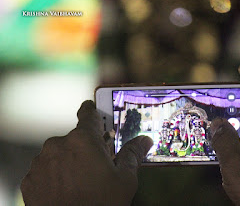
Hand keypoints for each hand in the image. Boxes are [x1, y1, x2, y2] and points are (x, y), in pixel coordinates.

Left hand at [20, 100, 152, 205]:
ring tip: (81, 182)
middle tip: (97, 165)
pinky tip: (67, 190)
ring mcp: (41, 163)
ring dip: (70, 162)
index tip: (92, 108)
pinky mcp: (30, 180)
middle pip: (75, 139)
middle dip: (86, 148)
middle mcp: (58, 145)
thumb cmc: (102, 204)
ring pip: (60, 154)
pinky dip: (56, 175)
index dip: (92, 110)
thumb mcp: (125, 179)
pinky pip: (46, 170)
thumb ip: (133, 154)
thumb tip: (145, 140)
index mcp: (83, 140)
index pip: (87, 114)